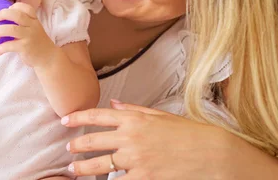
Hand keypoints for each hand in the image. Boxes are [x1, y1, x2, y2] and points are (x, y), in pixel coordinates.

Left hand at [0, 2, 56, 67]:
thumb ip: (22, 24)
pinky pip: (9, 45)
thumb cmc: (36, 42)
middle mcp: (33, 26)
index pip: (27, 8)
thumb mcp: (33, 30)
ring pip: (12, 29)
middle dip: (3, 14)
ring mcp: (29, 36)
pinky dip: (1, 47)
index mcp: (34, 20)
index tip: (8, 8)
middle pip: (17, 15)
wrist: (48, 57)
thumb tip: (1, 20)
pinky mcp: (25, 47)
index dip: (16, 6)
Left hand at [63, 101, 237, 178]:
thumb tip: (113, 105)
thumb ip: (133, 110)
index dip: (77, 117)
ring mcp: (136, 160)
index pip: (97, 116)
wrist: (212, 154)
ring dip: (83, 168)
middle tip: (67, 149)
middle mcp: (130, 138)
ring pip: (100, 166)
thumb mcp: (160, 115)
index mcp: (134, 119)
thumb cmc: (188, 133)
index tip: (65, 121)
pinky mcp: (144, 178)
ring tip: (74, 170)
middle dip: (76, 146)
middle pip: (93, 141)